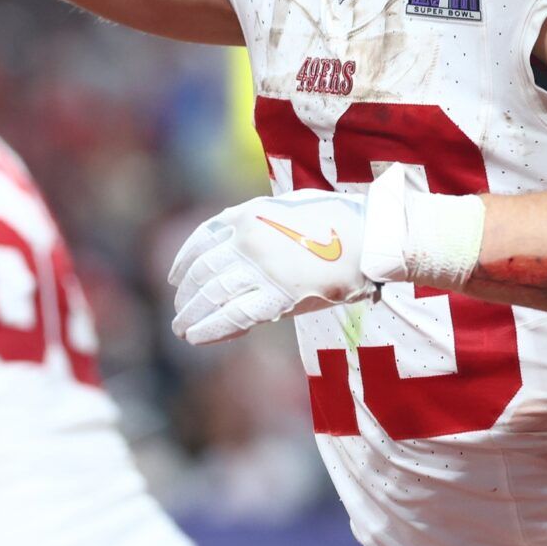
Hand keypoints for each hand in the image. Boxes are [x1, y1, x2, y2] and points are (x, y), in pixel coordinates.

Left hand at [169, 186, 377, 344]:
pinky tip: (196, 338)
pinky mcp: (278, 297)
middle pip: (203, 270)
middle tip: (179, 310)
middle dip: (187, 294)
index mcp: (250, 214)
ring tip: (182, 328)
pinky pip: (234, 316)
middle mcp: (248, 239)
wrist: (371, 236)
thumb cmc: (339, 220)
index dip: (184, 260)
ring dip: (192, 314)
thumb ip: (261, 222)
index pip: (203, 238)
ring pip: (212, 295)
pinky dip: (211, 329)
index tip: (174, 278)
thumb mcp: (290, 207)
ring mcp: (261, 268)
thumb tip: (242, 240)